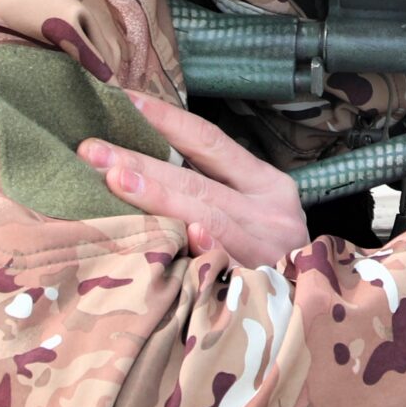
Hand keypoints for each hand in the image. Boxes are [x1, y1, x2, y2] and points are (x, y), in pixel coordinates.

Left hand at [81, 93, 309, 265]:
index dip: (167, 120)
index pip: (210, 141)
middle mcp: (270, 212)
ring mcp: (267, 248)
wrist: (313, 306)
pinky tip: (185, 233)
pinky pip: (224, 260)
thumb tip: (141, 165)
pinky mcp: (260, 282)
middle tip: (92, 150)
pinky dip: (206, 246)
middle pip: (196, 180)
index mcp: (267, 185)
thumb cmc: (273, 258)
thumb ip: (214, 191)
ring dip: (158, 198)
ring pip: (206, 215)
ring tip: (115, 179)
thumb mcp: (258, 215)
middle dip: (141, 162)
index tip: (124, 100)